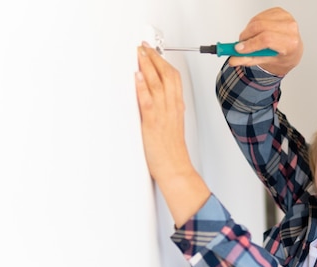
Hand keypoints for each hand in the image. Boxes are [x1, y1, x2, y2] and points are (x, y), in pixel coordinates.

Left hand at [135, 42, 209, 226]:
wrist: (175, 169)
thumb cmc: (172, 153)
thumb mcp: (171, 127)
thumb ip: (165, 111)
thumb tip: (154, 100)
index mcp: (177, 108)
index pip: (174, 78)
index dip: (163, 62)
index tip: (153, 51)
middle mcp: (172, 108)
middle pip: (167, 75)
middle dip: (155, 57)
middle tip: (145, 46)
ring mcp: (163, 114)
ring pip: (158, 83)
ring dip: (148, 65)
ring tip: (140, 53)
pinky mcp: (153, 123)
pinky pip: (149, 100)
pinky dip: (144, 86)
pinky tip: (138, 75)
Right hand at [229, 7, 303, 76]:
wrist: (292, 48)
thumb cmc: (282, 55)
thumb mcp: (266, 61)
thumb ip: (248, 60)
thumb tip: (233, 60)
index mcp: (291, 43)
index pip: (267, 39)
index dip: (250, 43)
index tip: (239, 48)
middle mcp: (290, 28)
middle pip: (260, 27)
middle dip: (246, 36)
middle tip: (240, 44)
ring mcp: (285, 18)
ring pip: (258, 20)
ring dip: (249, 30)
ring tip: (250, 39)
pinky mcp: (279, 11)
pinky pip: (259, 15)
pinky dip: (253, 24)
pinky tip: (257, 32)